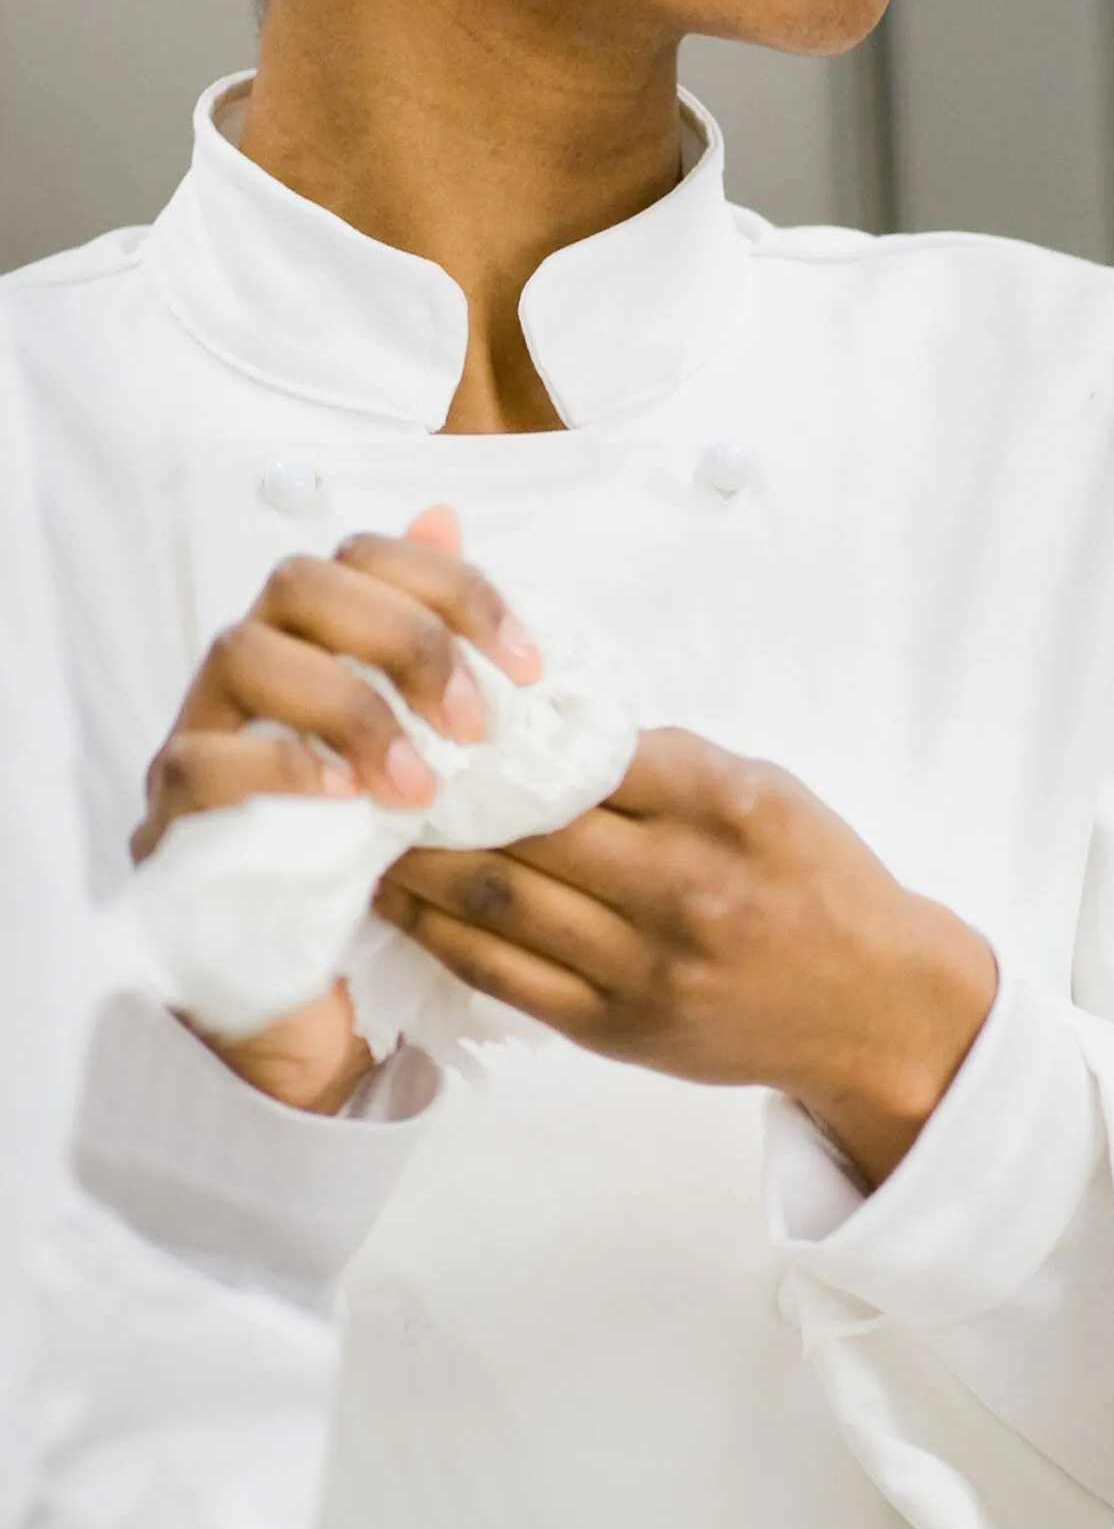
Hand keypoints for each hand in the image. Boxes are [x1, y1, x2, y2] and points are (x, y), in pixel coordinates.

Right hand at [135, 507, 541, 1114]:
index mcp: (314, 647)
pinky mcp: (169, 824)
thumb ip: (443, 654)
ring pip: (242, 653)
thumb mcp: (434, 757)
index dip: (453, 587)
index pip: (365, 557)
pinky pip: (198, 763)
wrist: (317, 1011)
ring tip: (420, 786)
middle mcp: (248, 679)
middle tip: (474, 725)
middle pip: (300, 583)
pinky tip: (348, 806)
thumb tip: (446, 517)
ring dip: (351, 708)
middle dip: (404, 637)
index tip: (530, 664)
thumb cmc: (380, 866)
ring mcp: (198, 741)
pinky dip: (281, 772)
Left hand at [376, 728, 998, 1182]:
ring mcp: (645, 964)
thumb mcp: (772, 793)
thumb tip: (554, 736)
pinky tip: (405, 905)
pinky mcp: (616, 1027)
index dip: (512, 736)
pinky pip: (504, 975)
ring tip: (371, 829)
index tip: (453, 716)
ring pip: (500, 902)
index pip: (592, 755)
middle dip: (447, 796)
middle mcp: (685, 885)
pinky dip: (441, 935)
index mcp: (730, 807)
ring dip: (421, 865)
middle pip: (530, 828)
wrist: (871, 1006)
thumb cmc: (819, 883)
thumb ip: (672, 767)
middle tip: (381, 764)